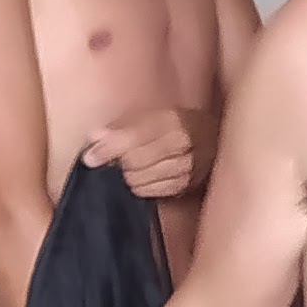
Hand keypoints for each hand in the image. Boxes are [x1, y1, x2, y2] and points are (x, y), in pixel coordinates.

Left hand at [86, 105, 212, 200]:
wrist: (218, 139)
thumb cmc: (178, 124)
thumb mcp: (153, 114)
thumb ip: (123, 125)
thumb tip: (94, 138)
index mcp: (172, 121)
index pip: (132, 138)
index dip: (107, 149)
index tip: (89, 156)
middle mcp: (181, 145)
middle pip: (133, 163)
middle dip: (117, 163)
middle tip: (113, 159)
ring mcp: (185, 169)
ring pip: (139, 181)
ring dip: (127, 176)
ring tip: (129, 166)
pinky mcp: (184, 186)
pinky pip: (149, 192)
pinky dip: (139, 186)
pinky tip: (142, 176)